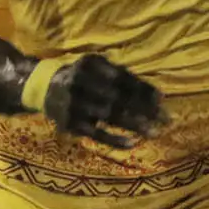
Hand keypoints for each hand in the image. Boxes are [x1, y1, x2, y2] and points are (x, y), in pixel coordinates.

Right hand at [45, 54, 166, 148]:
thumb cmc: (81, 77)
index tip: (162, 100)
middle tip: (165, 119)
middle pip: (118, 96)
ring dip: (134, 124)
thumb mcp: (96, 67)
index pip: (122, 78)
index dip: (142, 89)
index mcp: (90, 65)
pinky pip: (95, 133)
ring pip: (109, 115)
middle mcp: (79, 82)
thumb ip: (121, 75)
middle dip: (143, 108)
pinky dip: (114, 139)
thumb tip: (155, 94)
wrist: (43, 89)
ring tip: (154, 132)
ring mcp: (73, 104)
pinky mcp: (70, 123)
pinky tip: (132, 144)